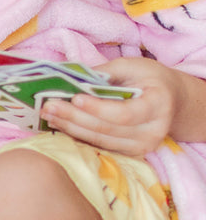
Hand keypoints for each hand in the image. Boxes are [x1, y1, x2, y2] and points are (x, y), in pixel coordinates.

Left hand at [39, 56, 174, 155]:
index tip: (74, 98)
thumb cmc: (148, 78)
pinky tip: (58, 124)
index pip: (124, 113)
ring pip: (99, 140)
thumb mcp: (130, 66)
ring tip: (48, 115)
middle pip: (106, 129)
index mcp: (158, 105)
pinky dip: (77, 135)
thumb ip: (103, 73)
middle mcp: (153, 131)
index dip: (97, 108)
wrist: (171, 99)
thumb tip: (69, 80)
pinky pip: (99, 146)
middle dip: (74, 117)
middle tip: (48, 106)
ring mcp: (142, 146)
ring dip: (70, 127)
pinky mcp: (130, 153)